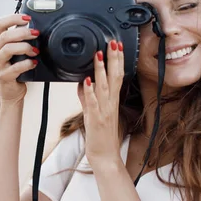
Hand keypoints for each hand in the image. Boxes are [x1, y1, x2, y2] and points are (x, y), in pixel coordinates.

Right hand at [0, 14, 39, 105]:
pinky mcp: (3, 77)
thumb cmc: (16, 71)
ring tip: (36, 51)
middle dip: (23, 32)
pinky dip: (27, 64)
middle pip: (5, 36)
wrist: (12, 93)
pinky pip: (15, 67)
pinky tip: (34, 63)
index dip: (13, 18)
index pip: (0, 24)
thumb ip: (21, 42)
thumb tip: (36, 29)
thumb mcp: (17, 54)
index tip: (27, 18)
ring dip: (25, 47)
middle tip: (36, 33)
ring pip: (8, 49)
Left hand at [78, 39, 124, 165]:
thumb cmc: (102, 137)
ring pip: (104, 87)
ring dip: (101, 70)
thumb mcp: (93, 114)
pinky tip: (87, 82)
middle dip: (114, 59)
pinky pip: (92, 104)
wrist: (105, 157)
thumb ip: (87, 98)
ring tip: (99, 55)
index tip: (117, 46)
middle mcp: (110, 104)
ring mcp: (103, 112)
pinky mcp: (95, 120)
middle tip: (113, 42)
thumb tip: (83, 84)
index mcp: (111, 102)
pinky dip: (89, 92)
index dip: (117, 61)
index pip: (117, 77)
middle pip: (114, 78)